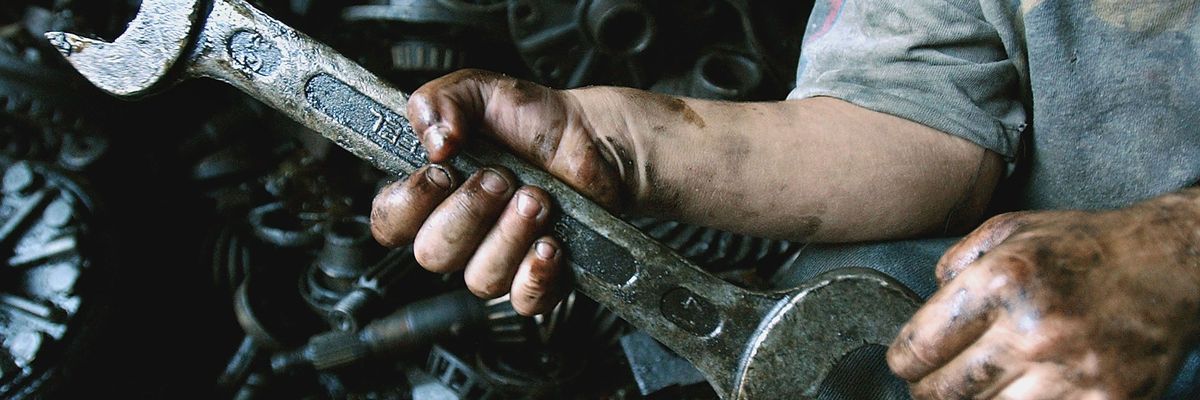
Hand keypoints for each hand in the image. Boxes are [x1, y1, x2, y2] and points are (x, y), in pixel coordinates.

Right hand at [369, 70, 627, 314]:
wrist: (594, 138)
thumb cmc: (534, 120)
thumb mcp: (479, 89)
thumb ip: (439, 102)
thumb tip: (434, 140)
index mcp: (432, 193)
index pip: (390, 221)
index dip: (409, 204)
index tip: (441, 172)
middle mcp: (459, 232)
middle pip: (432, 254)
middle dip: (469, 212)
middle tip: (501, 178)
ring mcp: (497, 260)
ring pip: (480, 278)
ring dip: (510, 233)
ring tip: (538, 197)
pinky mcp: (537, 279)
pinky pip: (523, 300)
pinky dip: (535, 274)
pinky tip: (550, 243)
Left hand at [888, 197, 1199, 397]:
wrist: (1168, 266)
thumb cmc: (1082, 247)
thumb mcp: (1010, 231)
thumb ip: (956, 263)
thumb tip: (924, 307)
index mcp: (1001, 281)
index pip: (920, 347)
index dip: (904, 362)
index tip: (906, 363)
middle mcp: (1033, 330)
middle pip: (944, 392)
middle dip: (928, 389)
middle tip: (932, 383)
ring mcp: (1071, 372)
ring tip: (976, 386)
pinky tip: (1018, 391)